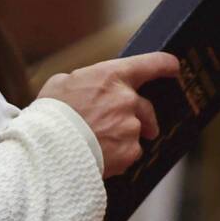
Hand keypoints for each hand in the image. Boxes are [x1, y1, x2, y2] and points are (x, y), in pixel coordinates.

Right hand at [37, 51, 179, 176]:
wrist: (46, 148)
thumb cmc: (49, 114)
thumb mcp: (60, 84)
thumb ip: (83, 82)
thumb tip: (88, 87)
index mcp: (111, 77)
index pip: (152, 64)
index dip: (165, 65)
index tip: (173, 68)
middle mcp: (126, 99)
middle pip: (145, 106)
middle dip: (140, 116)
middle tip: (122, 126)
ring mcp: (131, 127)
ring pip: (135, 132)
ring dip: (122, 137)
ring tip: (97, 144)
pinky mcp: (130, 152)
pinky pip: (130, 153)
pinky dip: (118, 156)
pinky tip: (97, 156)